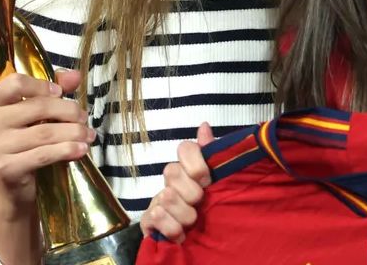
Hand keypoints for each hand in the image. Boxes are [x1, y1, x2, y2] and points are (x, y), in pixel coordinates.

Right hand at [0, 71, 92, 209]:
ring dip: (73, 132)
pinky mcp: (6, 168)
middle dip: (68, 111)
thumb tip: (75, 75)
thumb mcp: (33, 111)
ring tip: (88, 134)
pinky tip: (81, 149)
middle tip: (84, 117)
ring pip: (44, 132)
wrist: (11, 182)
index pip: (16, 83)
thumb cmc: (23, 139)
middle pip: (38, 107)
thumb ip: (52, 89)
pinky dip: (67, 150)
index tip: (60, 93)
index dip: (42, 85)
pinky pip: (43, 155)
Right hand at [140, 122, 214, 242]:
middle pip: (171, 171)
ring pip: (166, 196)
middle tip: (200, 203)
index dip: (197, 164)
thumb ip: (212, 155)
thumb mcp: (218, 182)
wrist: (200, 241)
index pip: (185, 148)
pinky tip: (180, 234)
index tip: (208, 180)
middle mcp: (170, 180)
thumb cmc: (211, 209)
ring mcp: (157, 199)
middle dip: (191, 193)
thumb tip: (204, 125)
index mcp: (188, 167)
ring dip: (185, 215)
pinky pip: (155, 215)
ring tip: (192, 222)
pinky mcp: (148, 220)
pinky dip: (171, 228)